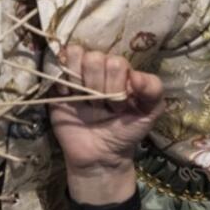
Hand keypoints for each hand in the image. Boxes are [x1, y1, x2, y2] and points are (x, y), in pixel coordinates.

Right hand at [48, 45, 164, 175]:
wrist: (100, 155)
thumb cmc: (126, 131)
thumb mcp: (149, 113)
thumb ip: (153, 90)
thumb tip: (134, 75)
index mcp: (121, 71)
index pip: (116, 62)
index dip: (115, 85)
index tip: (118, 107)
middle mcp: (100, 68)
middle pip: (94, 58)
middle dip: (98, 86)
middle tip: (101, 107)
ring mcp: (78, 73)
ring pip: (75, 54)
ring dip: (80, 81)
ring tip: (84, 101)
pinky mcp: (57, 83)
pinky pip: (56, 65)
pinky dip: (61, 80)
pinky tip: (66, 95)